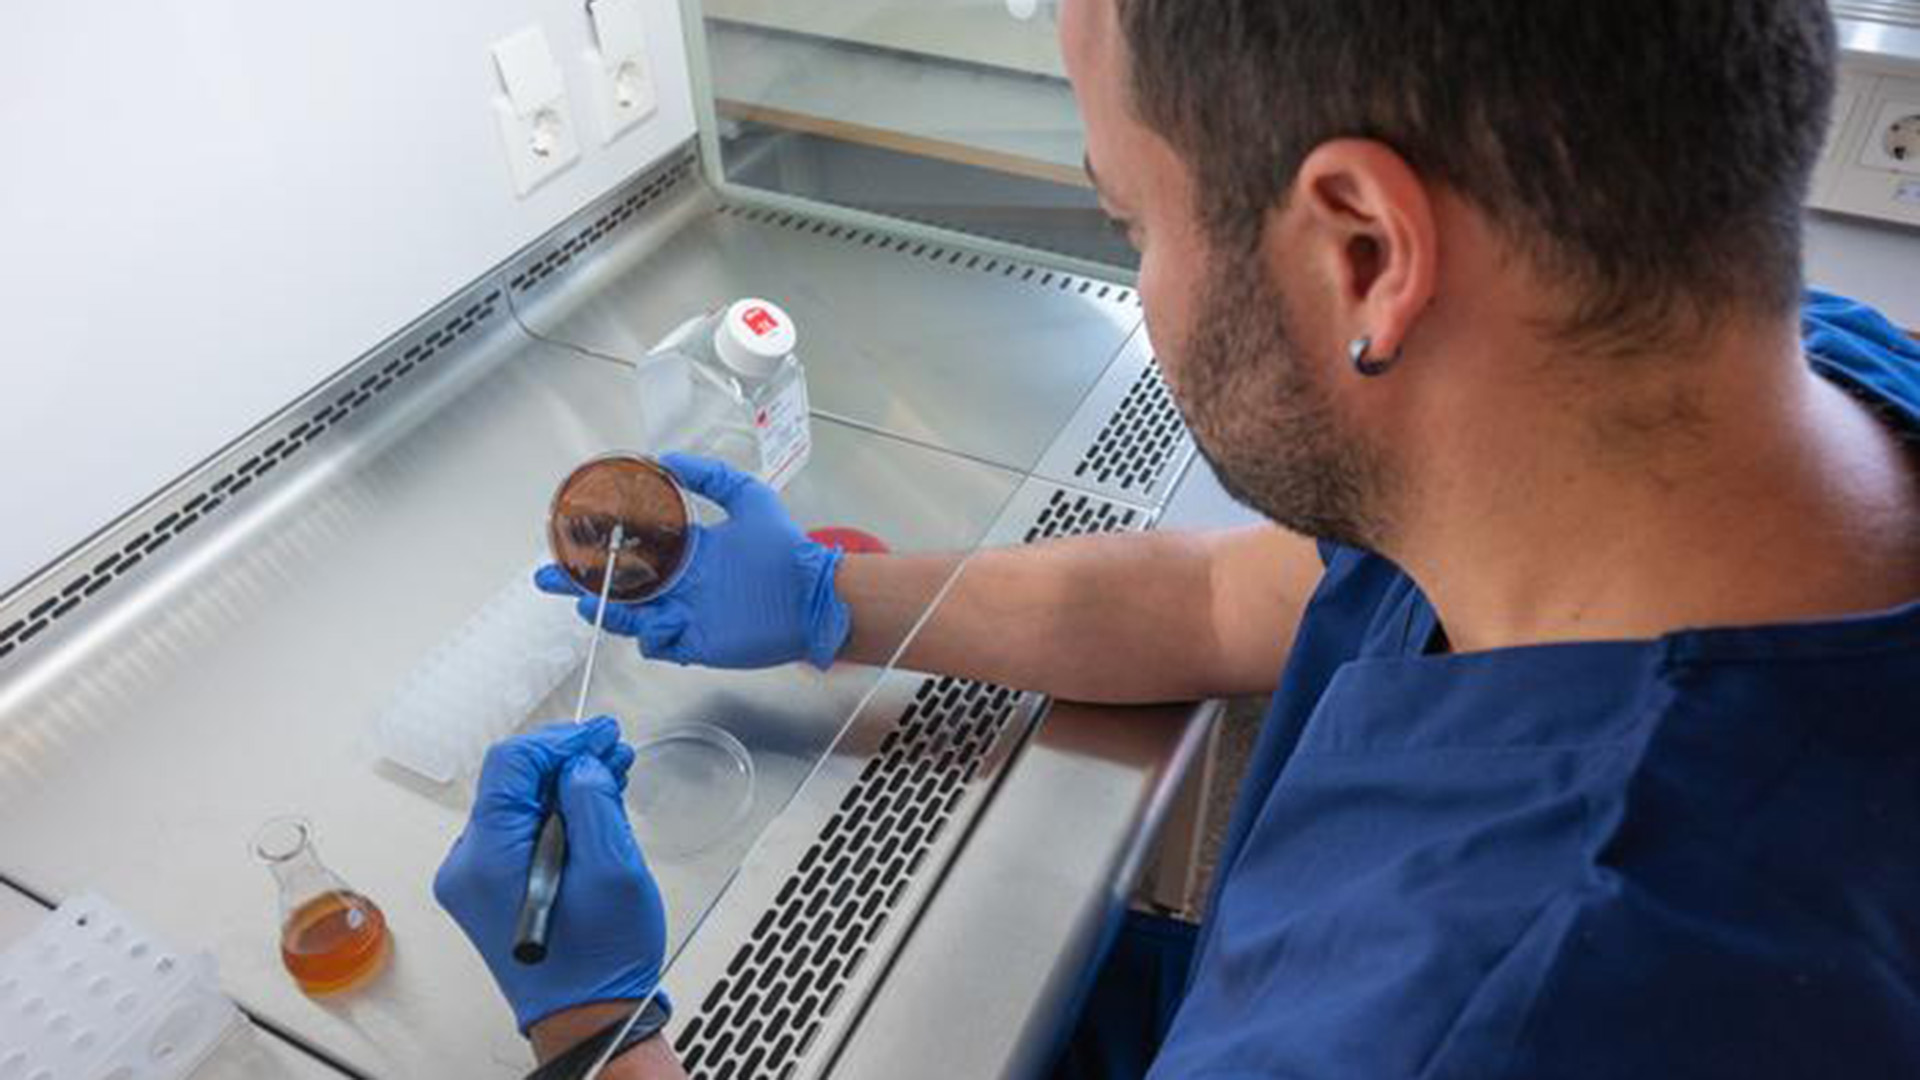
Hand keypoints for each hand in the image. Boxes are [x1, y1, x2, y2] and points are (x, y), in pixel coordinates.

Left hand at [433, 718, 666, 1033]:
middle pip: (510, 781)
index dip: (560, 740)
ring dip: (563, 784)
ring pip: (517, 803)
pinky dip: (555, 812)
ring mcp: (476, 878)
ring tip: (611, 773)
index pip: (511, 766)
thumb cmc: (600, 960)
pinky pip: (518, 830)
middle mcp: (469, 866)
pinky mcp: (490, 887)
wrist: (588, 1016)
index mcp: (489, 859)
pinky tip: (590, 806)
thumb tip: (580, 764)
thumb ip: (593, 803)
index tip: (600, 734)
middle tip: (613, 749)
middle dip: (565, 759)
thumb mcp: (613, 869)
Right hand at [535, 452, 851, 669]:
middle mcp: (680, 583)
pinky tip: (643, 621)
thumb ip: (710, 475)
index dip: (603, 541)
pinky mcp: (696, 642)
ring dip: (604, 609)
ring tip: (581, 599)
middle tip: (549, 575)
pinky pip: (658, 644)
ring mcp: (685, 614)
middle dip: (580, 580)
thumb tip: (668, 458)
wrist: (814, 594)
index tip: (575, 530)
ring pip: (629, 615)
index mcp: (687, 551)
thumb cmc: (787, 549)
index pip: (633, 546)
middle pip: (617, 584)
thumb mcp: (748, 497)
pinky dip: (646, 635)